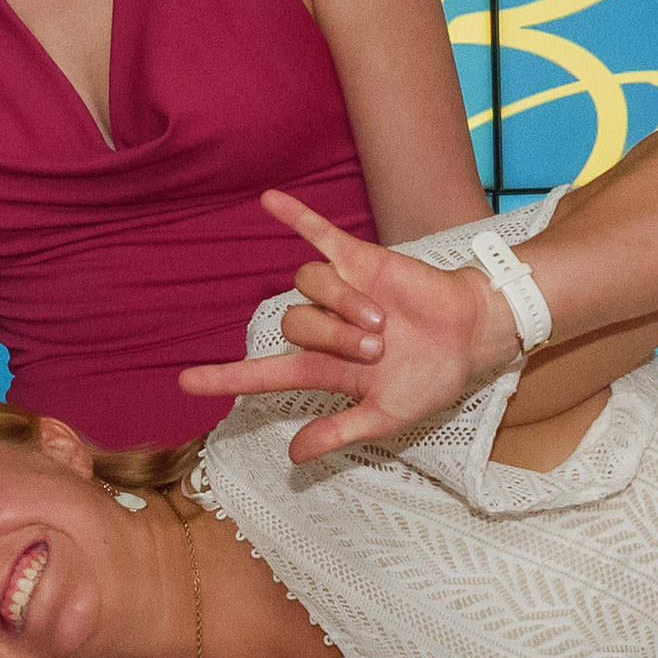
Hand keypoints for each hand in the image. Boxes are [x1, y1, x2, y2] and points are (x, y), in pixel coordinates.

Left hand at [175, 189, 520, 463]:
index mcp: (323, 367)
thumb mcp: (386, 416)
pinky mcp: (359, 261)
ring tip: (381, 320)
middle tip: (376, 348)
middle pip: (294, 324)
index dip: (225, 377)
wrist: (471, 337)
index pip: (262, 373)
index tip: (187, 382)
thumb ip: (339, 431)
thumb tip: (294, 457)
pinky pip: (320, 235)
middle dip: (333, 337)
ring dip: (342, 304)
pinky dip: (296, 217)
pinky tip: (268, 200)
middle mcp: (323, 327)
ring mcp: (339, 291)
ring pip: (309, 288)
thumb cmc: (432, 378)